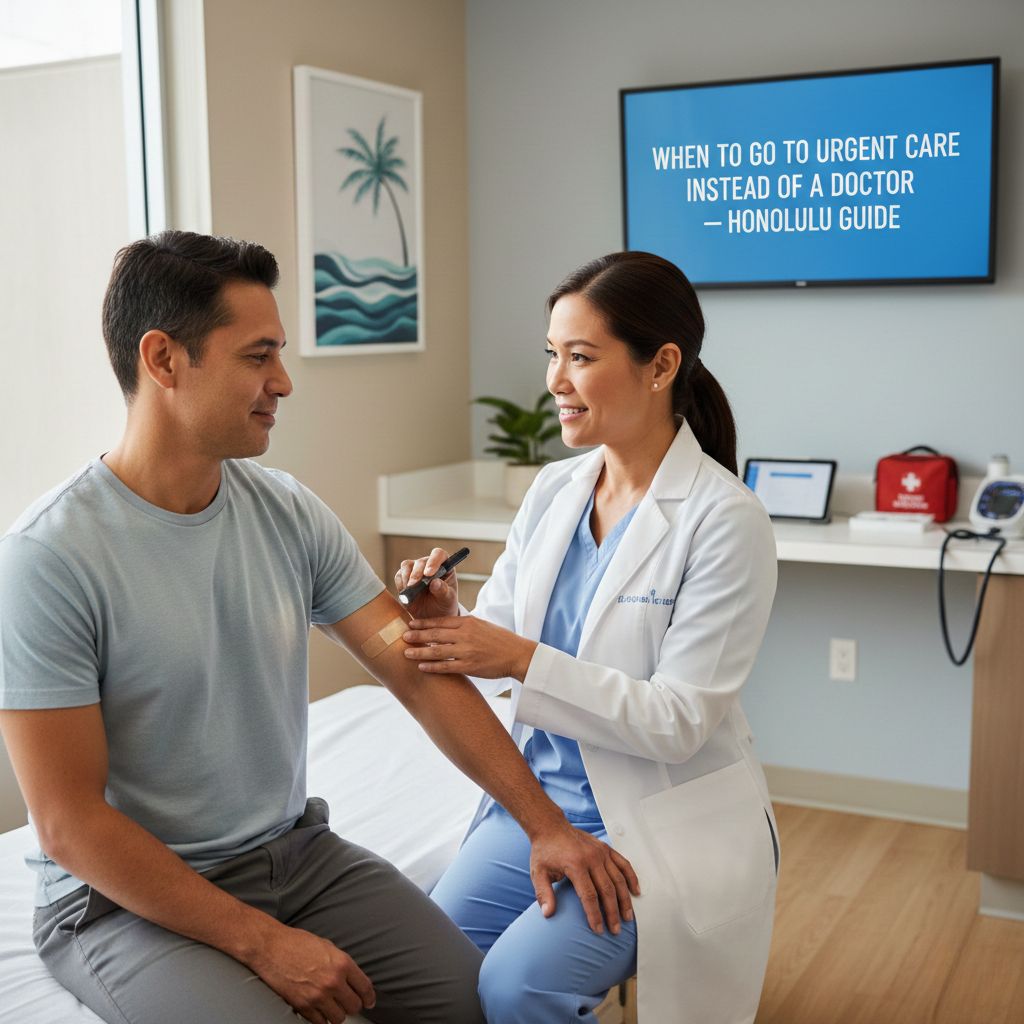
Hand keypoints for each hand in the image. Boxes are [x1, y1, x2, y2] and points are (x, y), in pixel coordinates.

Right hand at [246, 923, 375, 1023]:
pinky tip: (319, 1010)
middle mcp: (333, 981)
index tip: (369, 1001)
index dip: (369, 997)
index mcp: (342, 963)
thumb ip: (341, 964)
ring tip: (333, 1006)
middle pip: (354, 1006)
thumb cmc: (297, 943)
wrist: (272, 948)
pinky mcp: (303, 1006)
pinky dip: (321, 1018)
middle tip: (349, 1002)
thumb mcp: (327, 946)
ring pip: (338, 1018)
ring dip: (337, 1013)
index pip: (365, 987)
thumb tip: (352, 979)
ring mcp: (318, 996)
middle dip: (353, 1005)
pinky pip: (320, 1022)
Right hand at [394, 547, 458, 619]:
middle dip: (417, 573)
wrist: (432, 615)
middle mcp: (429, 564)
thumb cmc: (444, 604)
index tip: (429, 573)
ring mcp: (415, 569)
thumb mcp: (448, 599)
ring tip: (410, 589)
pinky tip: (406, 593)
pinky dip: (400, 584)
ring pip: (407, 565)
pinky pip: (399, 575)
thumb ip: (443, 590)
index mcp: (444, 566)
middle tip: (415, 584)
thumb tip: (435, 582)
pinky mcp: (404, 577)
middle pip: (421, 561)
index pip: (439, 554)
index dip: (433, 561)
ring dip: (407, 577)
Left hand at [403, 614, 536, 679]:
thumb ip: (464, 625)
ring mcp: (467, 651)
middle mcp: (465, 635)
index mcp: (468, 622)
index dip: (424, 623)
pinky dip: (432, 666)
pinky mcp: (470, 666)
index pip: (441, 621)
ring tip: (406, 653)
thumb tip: (446, 626)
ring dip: (420, 651)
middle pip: (435, 634)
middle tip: (402, 636)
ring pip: (437, 650)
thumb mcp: (482, 625)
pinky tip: (421, 667)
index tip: (410, 624)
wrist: (517, 654)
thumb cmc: (500, 640)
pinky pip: (446, 666)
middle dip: (417, 635)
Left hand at [529, 819, 640, 934]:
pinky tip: (635, 891)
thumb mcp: (538, 872)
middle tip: (615, 930)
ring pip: (618, 879)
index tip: (598, 929)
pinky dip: (631, 877)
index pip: (589, 895)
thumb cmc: (545, 850)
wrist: (550, 827)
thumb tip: (548, 913)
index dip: (594, 914)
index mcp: (575, 864)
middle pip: (607, 890)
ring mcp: (600, 852)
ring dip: (624, 900)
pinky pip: (623, 863)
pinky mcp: (605, 848)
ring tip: (627, 917)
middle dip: (612, 912)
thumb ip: (543, 893)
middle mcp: (591, 858)